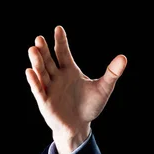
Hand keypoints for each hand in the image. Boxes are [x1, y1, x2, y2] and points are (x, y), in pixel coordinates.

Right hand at [25, 25, 126, 153]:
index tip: (58, 28)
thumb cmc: (90, 105)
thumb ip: (112, 73)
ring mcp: (50, 88)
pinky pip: (39, 90)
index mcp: (69, 70)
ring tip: (33, 49)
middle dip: (44, 50)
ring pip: (42, 73)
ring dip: (37, 62)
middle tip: (39, 38)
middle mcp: (57, 77)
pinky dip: (34, 81)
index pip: (63, 53)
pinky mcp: (45, 101)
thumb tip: (123, 58)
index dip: (60, 41)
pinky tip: (30, 71)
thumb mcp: (104, 88)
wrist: (80, 125)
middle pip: (49, 60)